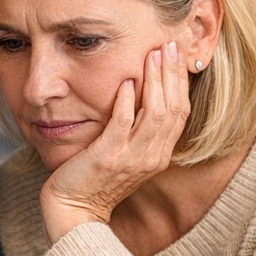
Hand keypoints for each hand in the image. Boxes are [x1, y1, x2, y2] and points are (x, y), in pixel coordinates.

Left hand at [40, 41, 189, 242]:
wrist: (75, 209)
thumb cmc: (95, 178)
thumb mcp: (125, 153)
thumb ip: (137, 129)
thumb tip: (141, 92)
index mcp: (159, 154)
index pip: (180, 111)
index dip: (181, 81)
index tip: (177, 54)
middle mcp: (152, 156)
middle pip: (172, 108)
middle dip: (172, 74)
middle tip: (169, 45)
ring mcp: (132, 158)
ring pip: (154, 114)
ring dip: (154, 81)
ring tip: (152, 55)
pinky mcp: (108, 157)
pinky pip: (122, 125)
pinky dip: (126, 102)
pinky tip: (125, 82)